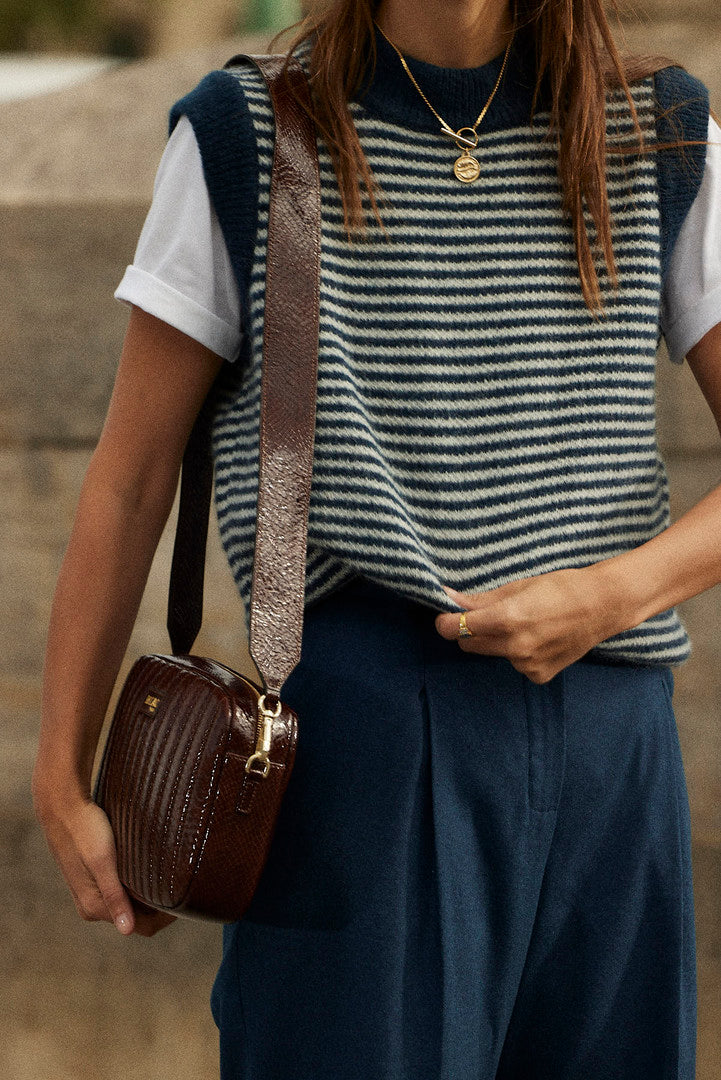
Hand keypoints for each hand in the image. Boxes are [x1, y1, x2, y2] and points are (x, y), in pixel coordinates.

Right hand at [33, 788, 176, 936]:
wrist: (62, 807)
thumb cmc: (85, 830)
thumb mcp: (102, 861)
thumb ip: (114, 896)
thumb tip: (127, 931)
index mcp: (95, 906)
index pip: (142, 927)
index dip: (165, 918)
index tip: (184, 900)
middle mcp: (91, 907)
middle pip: (137, 918)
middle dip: (159, 907)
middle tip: (180, 885)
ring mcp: (91, 894)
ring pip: (130, 905)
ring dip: (148, 896)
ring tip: (167, 876)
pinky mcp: (92, 881)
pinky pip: (122, 893)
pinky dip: (137, 887)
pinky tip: (147, 870)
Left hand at [434, 566, 619, 683]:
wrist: (604, 606)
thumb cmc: (562, 588)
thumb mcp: (519, 587)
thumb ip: (481, 600)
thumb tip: (450, 599)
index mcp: (508, 619)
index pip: (457, 629)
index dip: (445, 623)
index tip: (444, 619)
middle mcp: (515, 646)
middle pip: (469, 645)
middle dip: (471, 632)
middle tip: (489, 616)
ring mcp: (527, 664)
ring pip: (494, 654)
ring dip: (498, 642)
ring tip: (528, 624)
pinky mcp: (539, 676)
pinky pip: (515, 664)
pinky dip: (520, 653)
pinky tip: (541, 639)